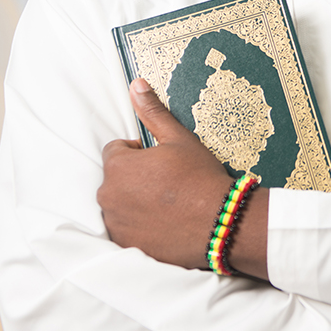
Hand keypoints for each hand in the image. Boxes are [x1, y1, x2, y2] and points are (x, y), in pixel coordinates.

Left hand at [98, 78, 268, 276]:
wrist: (222, 223)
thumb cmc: (200, 178)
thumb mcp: (179, 140)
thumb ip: (152, 112)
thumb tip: (135, 85)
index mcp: (118, 166)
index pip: (116, 152)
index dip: (139, 154)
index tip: (161, 162)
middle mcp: (109, 196)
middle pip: (115, 179)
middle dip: (135, 179)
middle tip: (167, 184)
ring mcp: (116, 224)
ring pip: (120, 204)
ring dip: (135, 202)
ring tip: (167, 205)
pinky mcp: (127, 245)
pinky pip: (126, 229)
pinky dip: (139, 226)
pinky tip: (164, 223)